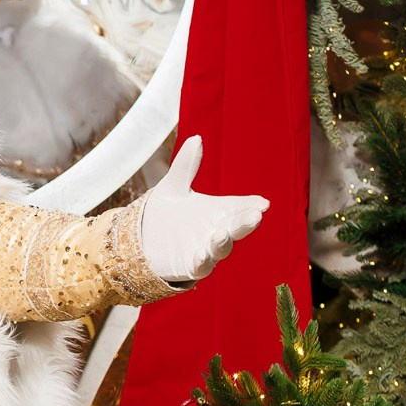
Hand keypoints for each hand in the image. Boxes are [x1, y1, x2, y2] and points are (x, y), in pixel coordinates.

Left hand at [140, 136, 268, 283]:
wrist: (142, 239)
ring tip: (220, 232)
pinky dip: (202, 262)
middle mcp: (217, 231)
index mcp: (218, 211)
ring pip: (221, 248)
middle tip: (256, 215)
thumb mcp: (174, 187)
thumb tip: (196, 137)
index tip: (263, 203)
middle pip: (236, 227)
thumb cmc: (166, 213)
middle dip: (245, 222)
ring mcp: (206, 250)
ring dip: (222, 242)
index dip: (252, 205)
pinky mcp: (191, 266)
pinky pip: (201, 267)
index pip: (240, 206)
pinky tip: (200, 254)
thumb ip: (185, 166)